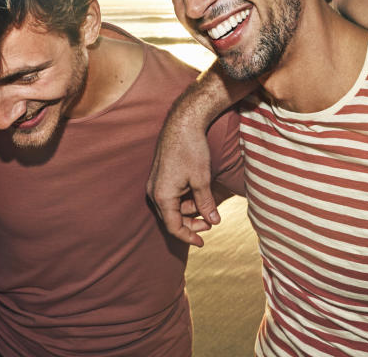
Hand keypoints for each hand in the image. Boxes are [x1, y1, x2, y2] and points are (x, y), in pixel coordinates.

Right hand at [147, 108, 217, 246]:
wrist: (182, 123)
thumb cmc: (191, 149)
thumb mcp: (202, 179)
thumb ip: (206, 203)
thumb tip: (213, 222)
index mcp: (162, 196)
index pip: (173, 227)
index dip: (188, 237)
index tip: (202, 243)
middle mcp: (154, 191)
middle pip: (172, 218)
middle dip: (191, 223)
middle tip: (211, 223)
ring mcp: (155, 183)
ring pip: (172, 206)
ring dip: (190, 209)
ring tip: (208, 205)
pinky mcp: (160, 175)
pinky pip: (171, 195)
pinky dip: (185, 198)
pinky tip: (199, 194)